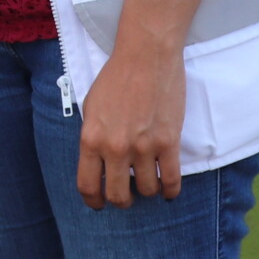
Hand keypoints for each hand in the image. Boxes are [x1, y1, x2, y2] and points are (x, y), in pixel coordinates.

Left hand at [76, 39, 186, 207]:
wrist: (146, 54)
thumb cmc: (116, 77)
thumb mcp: (91, 107)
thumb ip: (93, 137)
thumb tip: (98, 163)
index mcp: (91, 138)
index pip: (88, 185)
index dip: (93, 201)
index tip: (99, 204)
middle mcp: (115, 147)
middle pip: (118, 195)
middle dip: (122, 200)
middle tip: (127, 196)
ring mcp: (143, 146)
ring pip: (147, 190)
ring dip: (147, 191)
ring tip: (148, 182)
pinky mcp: (168, 142)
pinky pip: (170, 180)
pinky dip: (170, 191)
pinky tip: (168, 190)